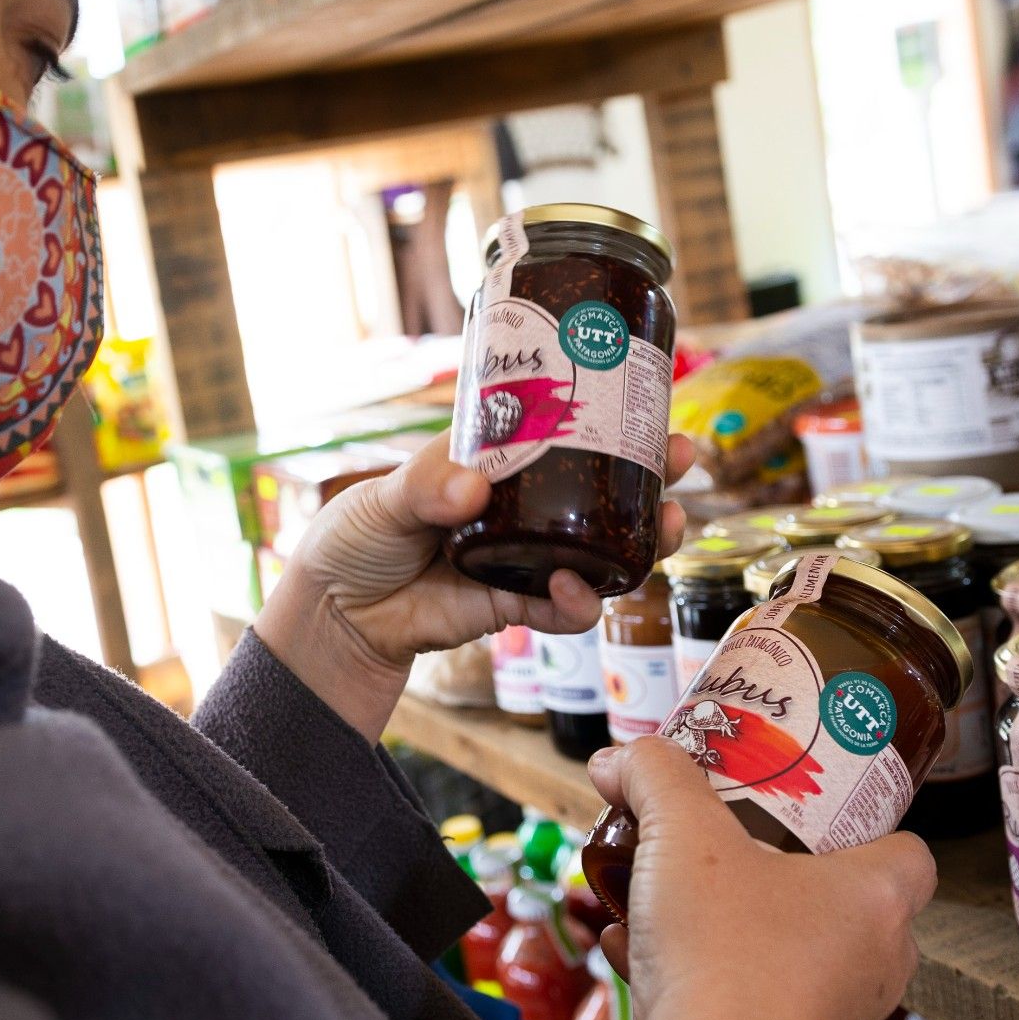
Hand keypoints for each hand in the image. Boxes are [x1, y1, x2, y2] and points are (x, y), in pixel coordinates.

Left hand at [255, 431, 692, 741]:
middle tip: (682, 460)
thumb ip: (425, 487)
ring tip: (663, 529)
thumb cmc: (357, 539)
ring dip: (641, 542)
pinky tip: (579, 591)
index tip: (653, 404)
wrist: (336, 615)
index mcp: (493, 465)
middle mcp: (520, 509)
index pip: (563, 434)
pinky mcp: (515, 607)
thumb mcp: (385, 497)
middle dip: (651, 478)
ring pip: (601, 551)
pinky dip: (581, 603)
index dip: (612, 421)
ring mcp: (523, 558)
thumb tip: (471, 490)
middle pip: (601, 492)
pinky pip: (564, 608)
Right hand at [588, 738, 935, 1019]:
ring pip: (792, 950)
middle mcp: (873, 962)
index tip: (817, 809)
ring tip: (671, 898)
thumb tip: (621, 759)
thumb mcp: (681, 833)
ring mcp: (837, 1014)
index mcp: (876, 899)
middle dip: (783, 872)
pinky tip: (640, 951)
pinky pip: (751, 994)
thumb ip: (654, 777)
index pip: (911, 851)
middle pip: (844, 900)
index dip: (868, 823)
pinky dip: (703, 971)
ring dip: (732, 922)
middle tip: (733, 845)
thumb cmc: (724, 954)